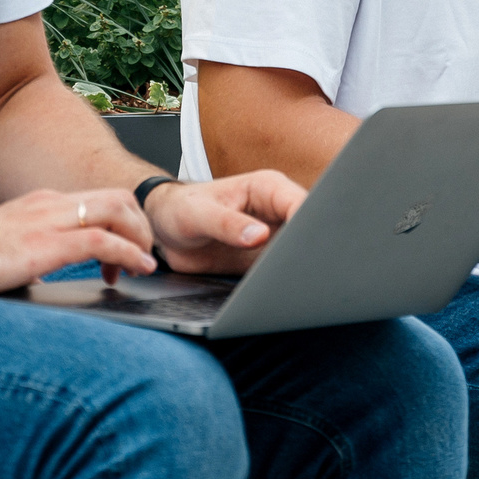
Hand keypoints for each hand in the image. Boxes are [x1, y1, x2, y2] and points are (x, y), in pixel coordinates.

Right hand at [0, 188, 157, 293]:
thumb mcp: (7, 249)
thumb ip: (31, 255)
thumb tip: (41, 275)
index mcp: (41, 203)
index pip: (100, 199)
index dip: (124, 222)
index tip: (127, 249)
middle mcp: (50, 203)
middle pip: (119, 198)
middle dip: (140, 225)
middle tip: (142, 255)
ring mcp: (50, 219)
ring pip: (118, 210)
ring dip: (140, 237)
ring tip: (144, 263)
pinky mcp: (48, 243)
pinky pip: (104, 241)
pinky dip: (128, 254)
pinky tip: (135, 269)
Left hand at [144, 172, 306, 275]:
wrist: (166, 228)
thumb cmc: (181, 208)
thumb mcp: (199, 214)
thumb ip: (227, 224)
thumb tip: (259, 236)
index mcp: (268, 189)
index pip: (301, 203)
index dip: (308, 223)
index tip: (305, 246)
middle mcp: (278, 210)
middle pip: (310, 228)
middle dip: (311, 247)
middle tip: (305, 268)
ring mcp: (276, 235)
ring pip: (302, 251)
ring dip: (301, 265)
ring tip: (295, 282)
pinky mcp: (268, 258)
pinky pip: (285, 268)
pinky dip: (287, 278)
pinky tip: (283, 289)